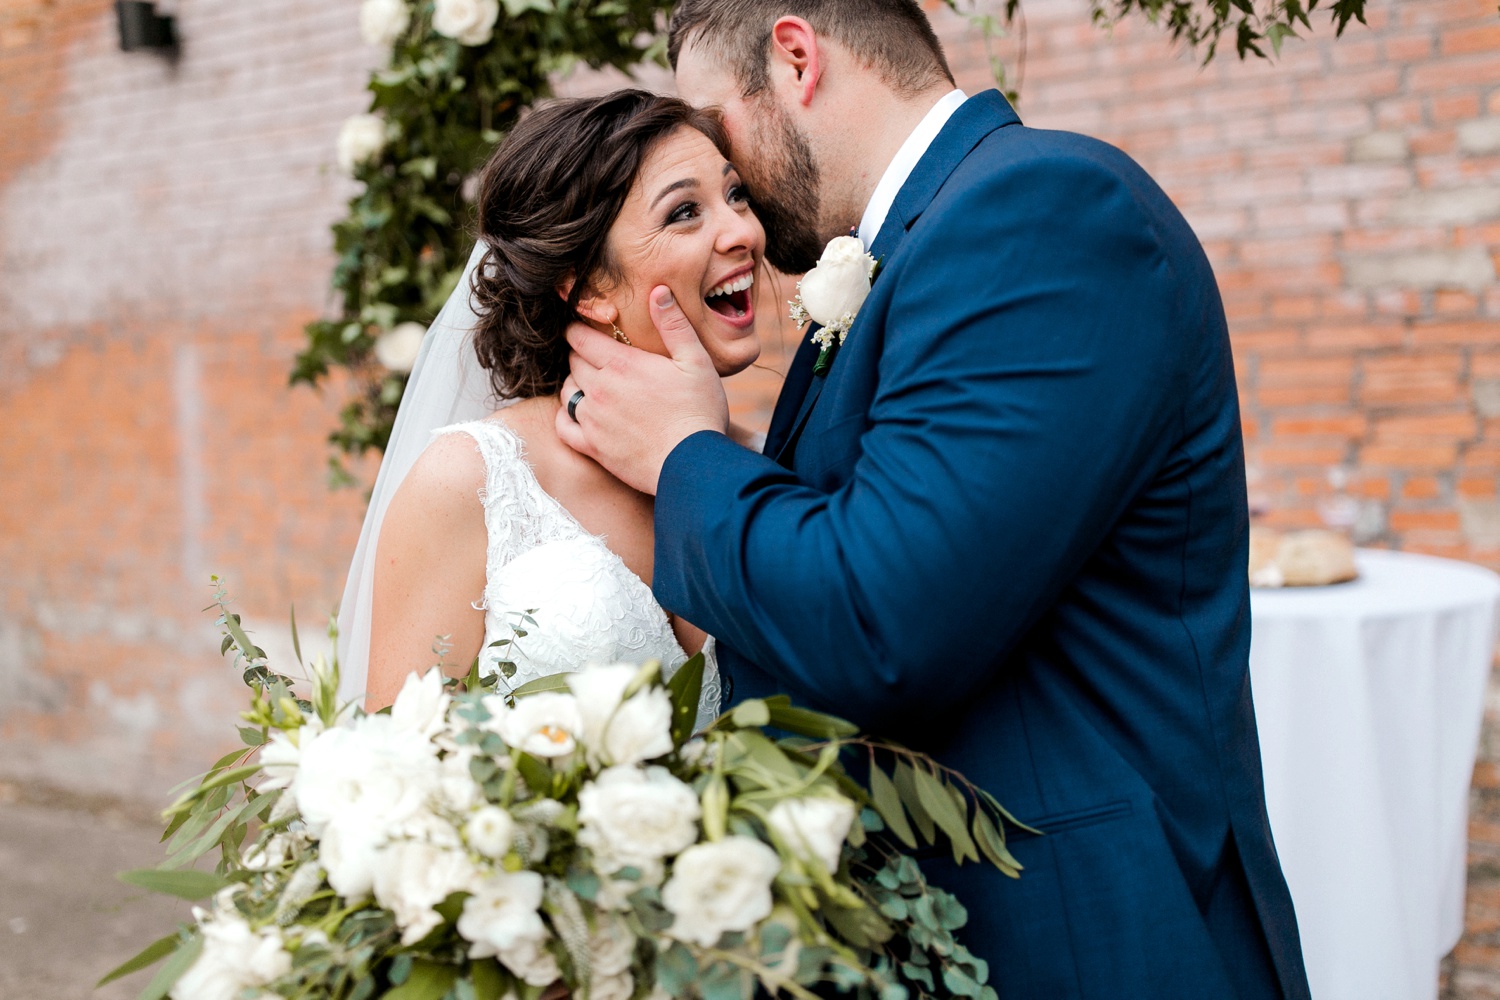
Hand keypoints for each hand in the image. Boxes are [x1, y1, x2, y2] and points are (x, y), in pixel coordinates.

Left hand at [556, 286, 728, 493]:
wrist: (693, 464)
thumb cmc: (699, 411)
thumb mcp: (695, 361)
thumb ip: (673, 324)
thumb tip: (658, 290)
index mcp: (621, 364)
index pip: (580, 337)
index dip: (578, 330)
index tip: (584, 330)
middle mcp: (599, 389)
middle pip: (573, 362)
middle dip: (581, 355)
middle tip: (596, 357)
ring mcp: (593, 420)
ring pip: (567, 391)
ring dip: (575, 384)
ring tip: (591, 385)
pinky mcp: (592, 447)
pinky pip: (563, 426)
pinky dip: (566, 417)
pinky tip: (580, 414)